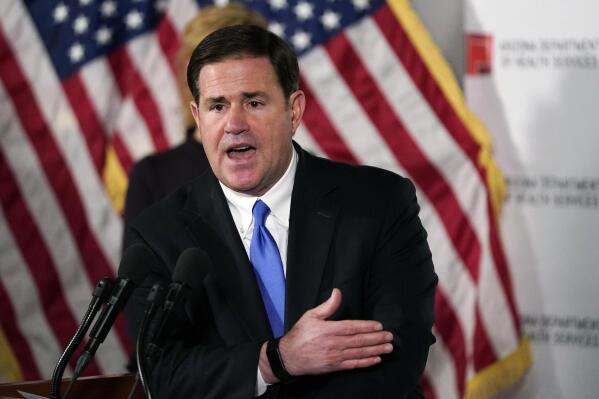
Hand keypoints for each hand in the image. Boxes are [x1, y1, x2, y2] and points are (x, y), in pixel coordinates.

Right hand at [278, 288, 392, 375]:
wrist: (289, 357)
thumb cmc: (300, 334)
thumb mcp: (311, 315)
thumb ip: (327, 305)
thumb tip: (338, 292)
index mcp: (328, 330)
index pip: (351, 328)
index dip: (366, 327)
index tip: (379, 326)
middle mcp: (333, 344)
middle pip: (359, 341)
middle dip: (376, 339)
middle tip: (390, 337)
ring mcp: (335, 356)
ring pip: (359, 353)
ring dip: (375, 350)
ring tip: (388, 348)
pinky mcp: (335, 366)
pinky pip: (353, 364)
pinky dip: (366, 362)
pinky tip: (376, 359)